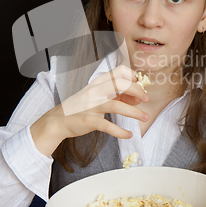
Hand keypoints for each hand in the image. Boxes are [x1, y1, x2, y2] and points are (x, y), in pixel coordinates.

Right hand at [31, 65, 148, 156]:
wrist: (58, 120)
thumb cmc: (81, 106)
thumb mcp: (97, 96)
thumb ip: (116, 95)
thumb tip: (138, 98)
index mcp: (98, 83)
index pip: (118, 72)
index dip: (132, 76)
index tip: (140, 84)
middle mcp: (95, 91)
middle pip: (120, 85)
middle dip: (137, 91)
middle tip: (146, 99)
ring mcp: (91, 105)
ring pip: (116, 106)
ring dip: (134, 112)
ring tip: (145, 117)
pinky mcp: (88, 120)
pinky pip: (108, 126)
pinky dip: (120, 131)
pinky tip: (129, 134)